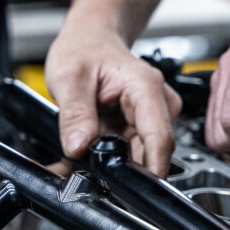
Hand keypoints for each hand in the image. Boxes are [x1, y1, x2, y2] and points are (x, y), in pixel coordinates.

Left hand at [45, 23, 181, 176]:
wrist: (89, 38)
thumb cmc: (85, 47)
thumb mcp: (70, 76)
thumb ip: (75, 114)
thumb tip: (78, 147)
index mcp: (146, 89)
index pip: (160, 139)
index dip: (149, 171)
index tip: (131, 191)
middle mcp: (155, 105)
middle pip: (147, 153)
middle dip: (118, 172)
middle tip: (84, 175)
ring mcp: (147, 119)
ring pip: (132, 158)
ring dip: (106, 167)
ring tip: (76, 160)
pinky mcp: (136, 129)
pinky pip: (122, 153)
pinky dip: (100, 160)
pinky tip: (79, 157)